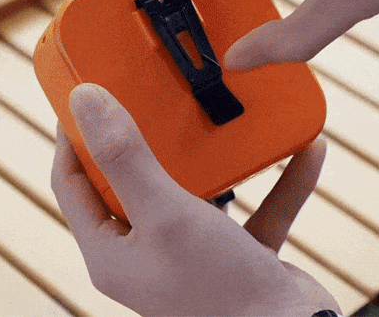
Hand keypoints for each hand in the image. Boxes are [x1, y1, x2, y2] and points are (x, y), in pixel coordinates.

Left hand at [51, 83, 339, 316]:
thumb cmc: (218, 287)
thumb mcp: (164, 212)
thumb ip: (124, 156)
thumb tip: (82, 97)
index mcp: (111, 250)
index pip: (72, 182)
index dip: (73, 135)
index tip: (85, 91)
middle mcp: (145, 252)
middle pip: (128, 182)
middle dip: (139, 135)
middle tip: (148, 90)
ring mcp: (189, 254)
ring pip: (192, 191)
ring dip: (212, 157)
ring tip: (217, 114)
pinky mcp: (236, 255)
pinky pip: (255, 209)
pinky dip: (276, 184)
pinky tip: (307, 149)